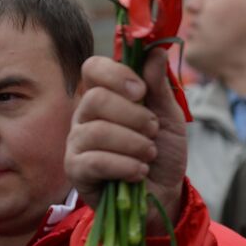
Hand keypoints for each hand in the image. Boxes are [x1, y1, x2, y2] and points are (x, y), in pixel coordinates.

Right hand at [66, 49, 187, 231]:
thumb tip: (157, 51)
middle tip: (153, 130)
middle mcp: (85, 116)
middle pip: (95, 99)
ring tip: (150, 153)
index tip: (141, 91)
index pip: (93, 68)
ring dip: (133, 143)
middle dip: (133, 115)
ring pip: (96, 131)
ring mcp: (77, 144)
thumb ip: (160, 86)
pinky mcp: (77, 172)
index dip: (117, 74)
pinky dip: (124, 165)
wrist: (164, 194)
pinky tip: (140, 171)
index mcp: (106, 96)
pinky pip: (94, 161)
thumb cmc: (162, 153)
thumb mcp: (169, 117)